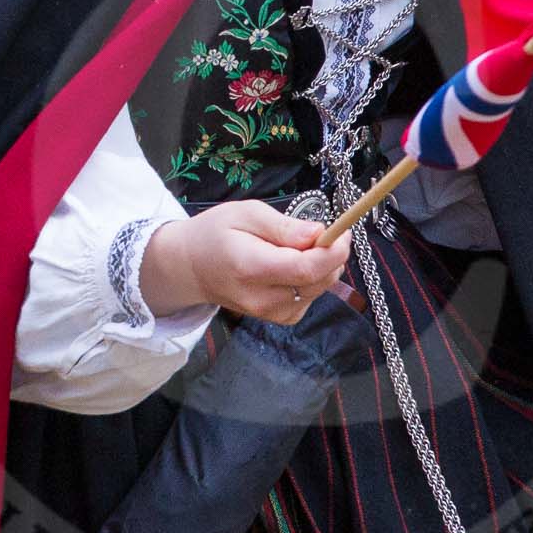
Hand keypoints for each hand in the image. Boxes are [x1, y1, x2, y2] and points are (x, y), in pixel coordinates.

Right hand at [139, 201, 352, 324]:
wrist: (191, 268)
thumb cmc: (216, 234)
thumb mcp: (246, 213)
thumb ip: (284, 226)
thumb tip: (319, 234)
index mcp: (251, 268)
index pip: (306, 268)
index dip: (333, 250)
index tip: (341, 229)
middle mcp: (262, 298)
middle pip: (319, 281)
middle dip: (331, 254)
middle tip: (320, 232)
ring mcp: (271, 313)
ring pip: (320, 289)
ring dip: (322, 266)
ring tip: (297, 248)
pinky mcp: (280, 318)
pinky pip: (312, 297)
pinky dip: (313, 279)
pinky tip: (294, 266)